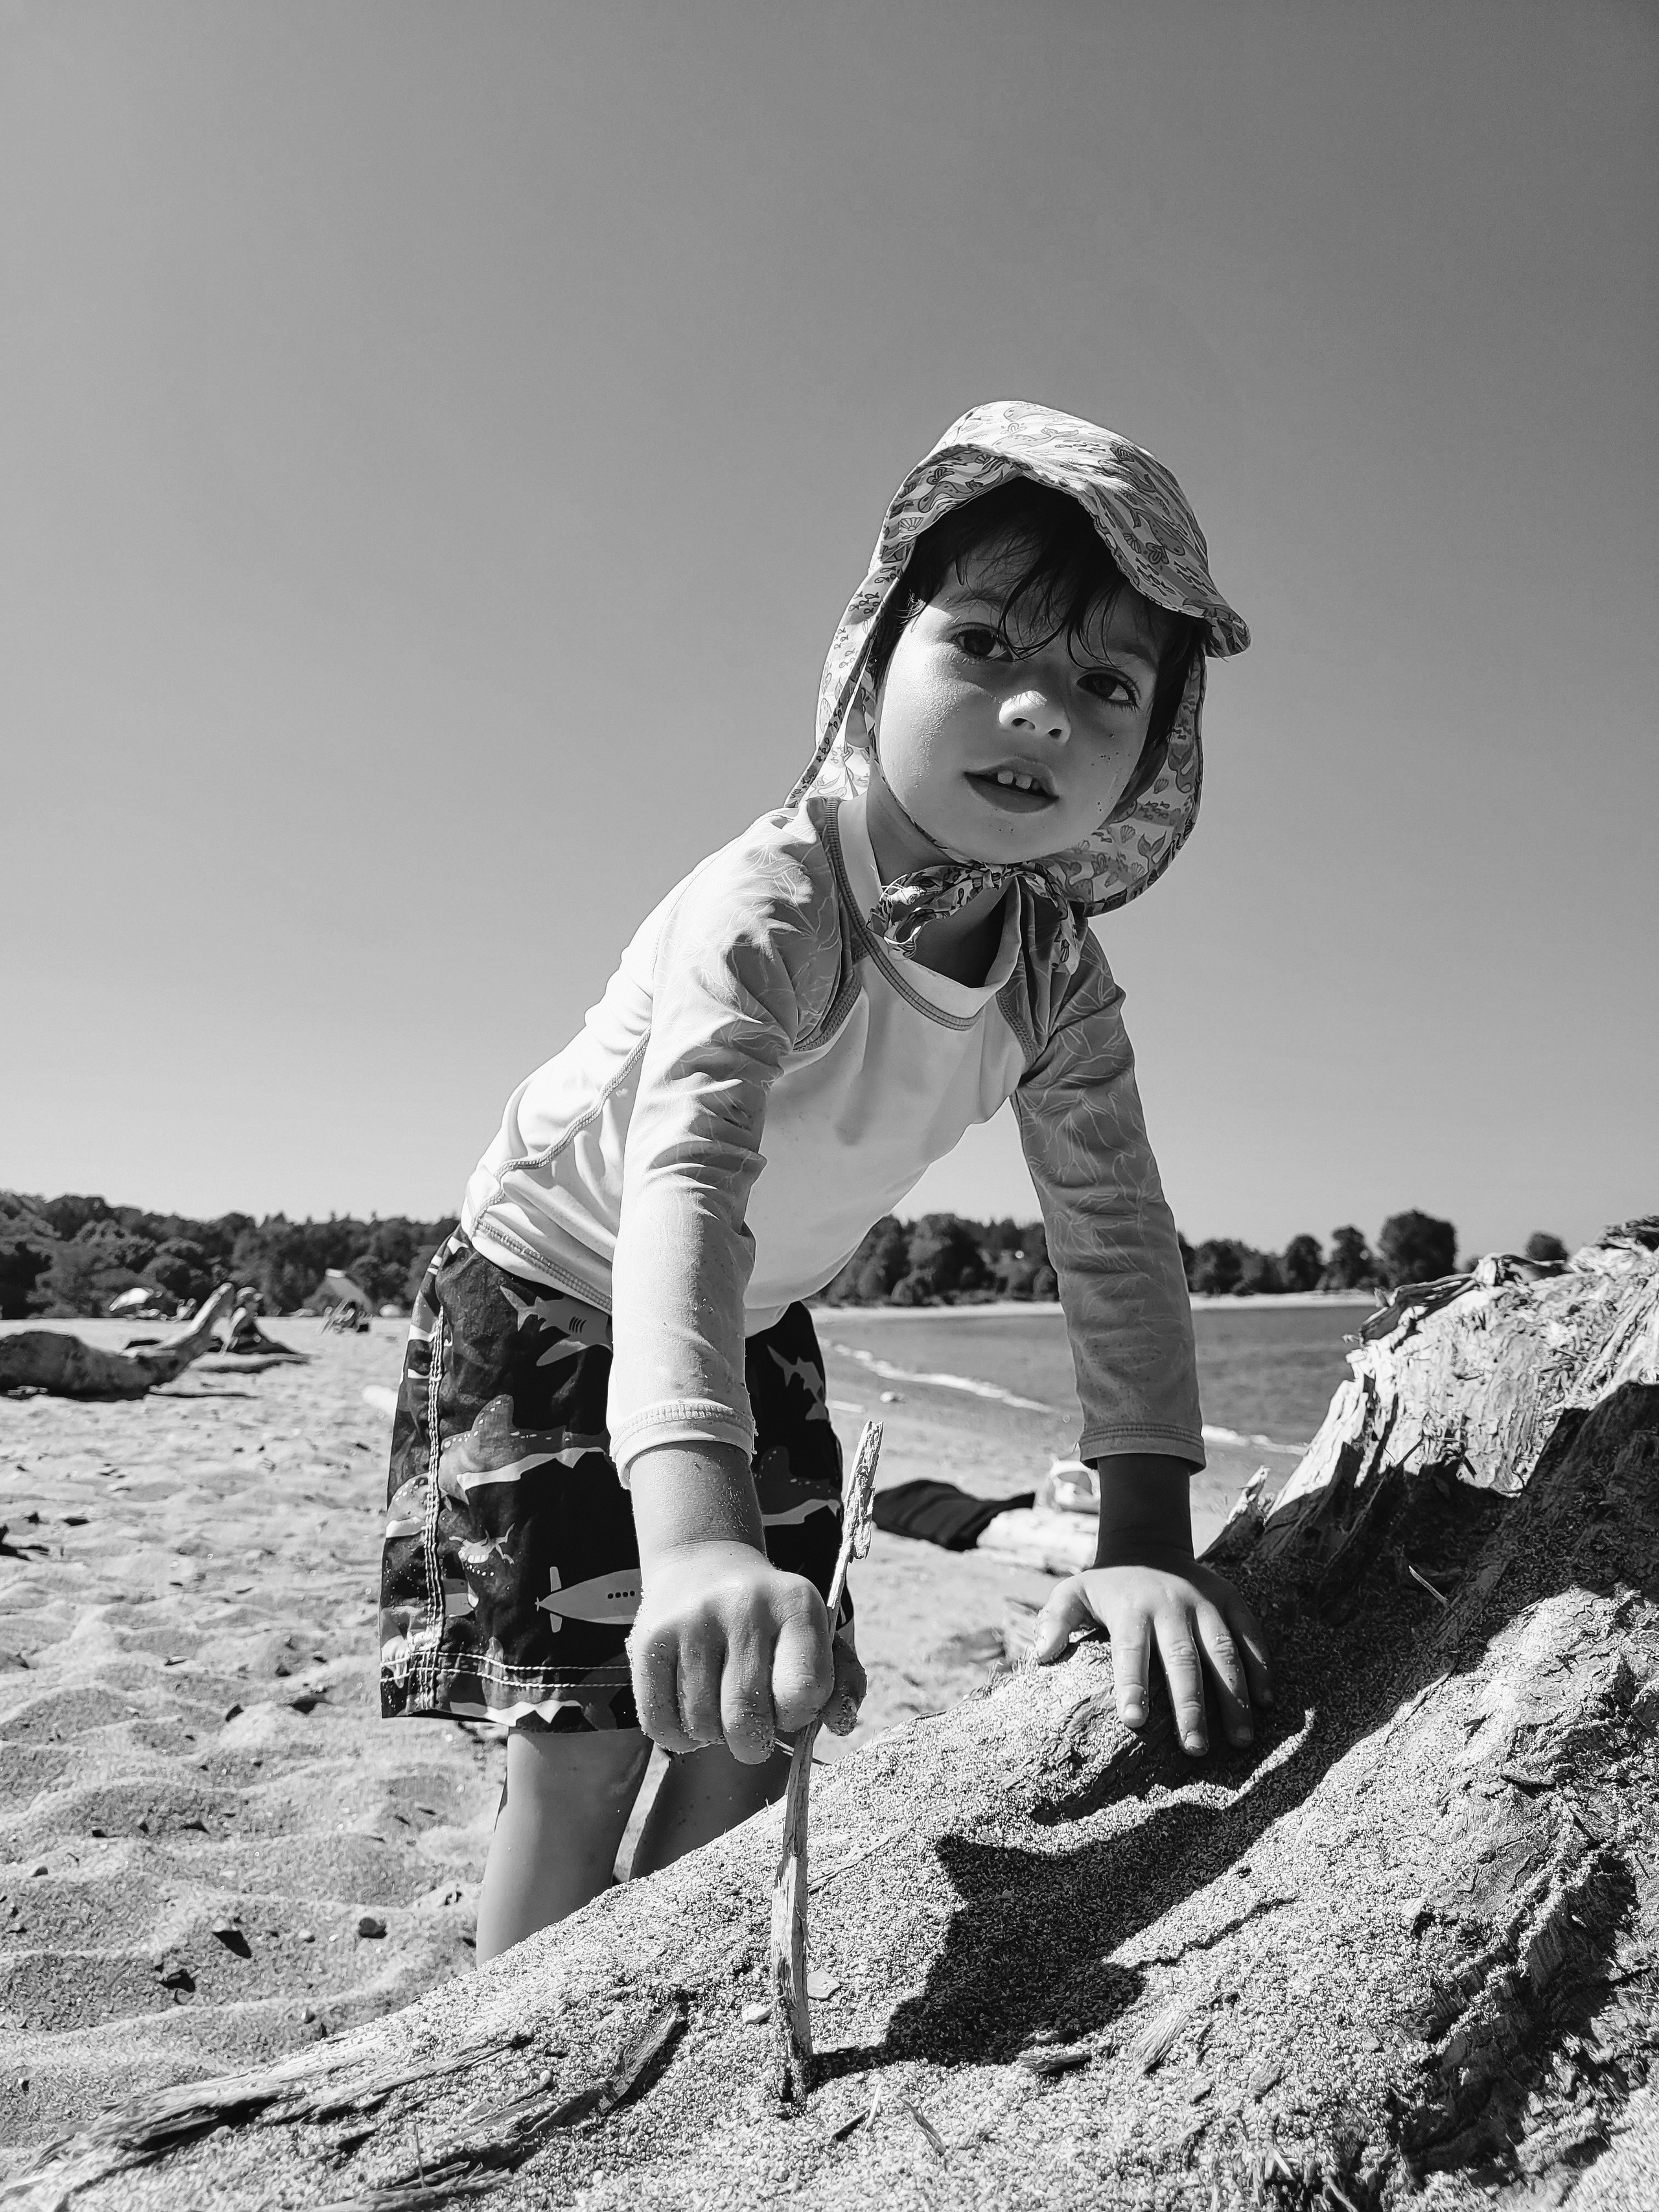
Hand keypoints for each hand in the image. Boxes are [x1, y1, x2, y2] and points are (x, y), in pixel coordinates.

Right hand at [627, 1540, 863, 1761]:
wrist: (703, 1564)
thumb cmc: (771, 1620)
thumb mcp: (817, 1635)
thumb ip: (843, 1683)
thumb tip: (839, 1724)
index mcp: (796, 1604)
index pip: (804, 1691)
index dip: (797, 1715)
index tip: (788, 1705)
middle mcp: (743, 1605)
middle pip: (746, 1718)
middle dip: (753, 1742)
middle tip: (752, 1729)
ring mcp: (692, 1621)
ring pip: (701, 1725)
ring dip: (714, 1735)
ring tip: (720, 1708)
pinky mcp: (649, 1639)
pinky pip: (660, 1724)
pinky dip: (678, 1736)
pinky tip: (690, 1712)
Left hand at [1030, 1551, 1271, 1755]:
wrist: (1148, 1544)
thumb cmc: (1108, 1585)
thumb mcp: (1073, 1591)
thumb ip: (1055, 1620)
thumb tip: (1040, 1654)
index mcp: (1131, 1607)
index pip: (1131, 1650)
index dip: (1133, 1685)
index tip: (1134, 1721)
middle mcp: (1171, 1605)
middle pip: (1183, 1659)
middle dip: (1191, 1705)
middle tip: (1195, 1749)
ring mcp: (1205, 1602)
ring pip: (1224, 1651)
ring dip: (1234, 1696)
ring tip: (1240, 1740)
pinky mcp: (1231, 1599)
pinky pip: (1251, 1634)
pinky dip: (1262, 1667)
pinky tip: (1267, 1704)